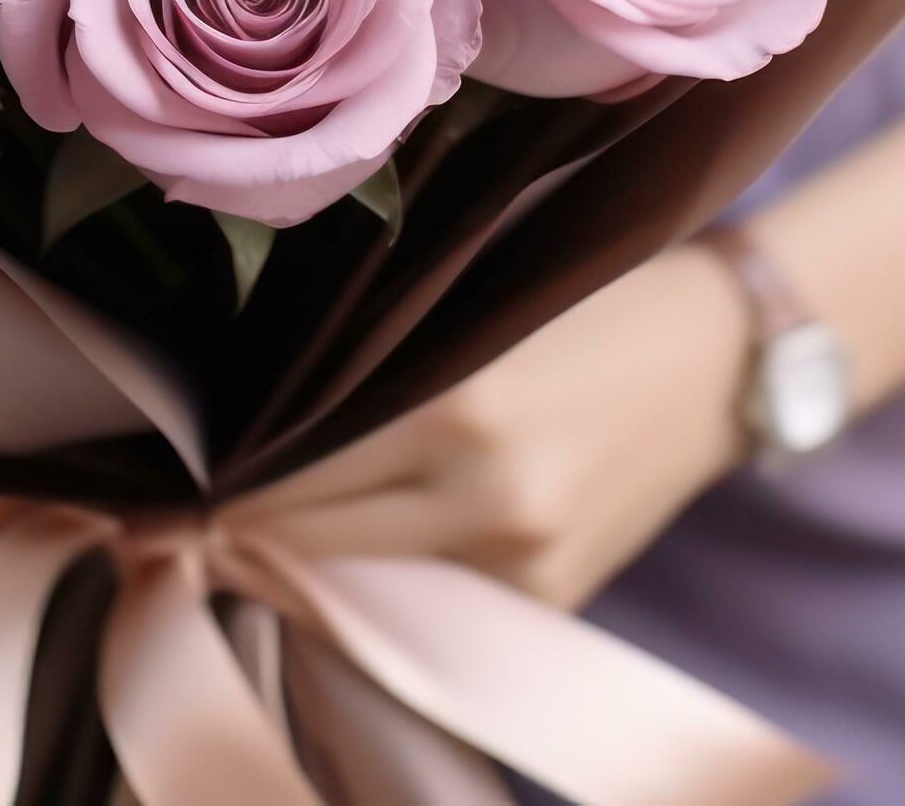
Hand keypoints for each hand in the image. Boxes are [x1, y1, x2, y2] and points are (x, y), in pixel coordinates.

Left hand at [249, 246, 754, 609]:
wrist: (722, 357)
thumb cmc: (590, 305)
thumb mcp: (476, 311)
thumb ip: (381, 369)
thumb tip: (264, 416)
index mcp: (458, 406)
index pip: (299, 473)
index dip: (233, 485)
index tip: (182, 483)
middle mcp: (487, 496)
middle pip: (319, 540)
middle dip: (256, 530)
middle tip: (199, 513)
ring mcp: (524, 559)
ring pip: (371, 582)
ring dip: (320, 559)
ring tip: (271, 526)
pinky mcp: (552, 597)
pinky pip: (437, 599)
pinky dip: (395, 575)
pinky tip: (368, 542)